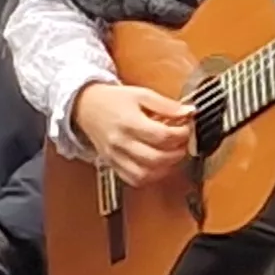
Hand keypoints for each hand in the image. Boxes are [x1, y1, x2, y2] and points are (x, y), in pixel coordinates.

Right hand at [75, 83, 194, 186]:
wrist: (85, 107)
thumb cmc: (112, 100)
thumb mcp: (141, 94)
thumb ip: (166, 105)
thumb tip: (188, 112)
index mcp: (129, 122)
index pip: (162, 136)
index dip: (182, 134)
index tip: (186, 129)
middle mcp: (121, 142)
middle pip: (156, 158)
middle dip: (178, 152)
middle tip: (183, 143)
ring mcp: (115, 156)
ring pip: (145, 173)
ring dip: (165, 168)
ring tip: (172, 156)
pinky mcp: (112, 164)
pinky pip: (133, 179)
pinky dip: (149, 176)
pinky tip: (157, 166)